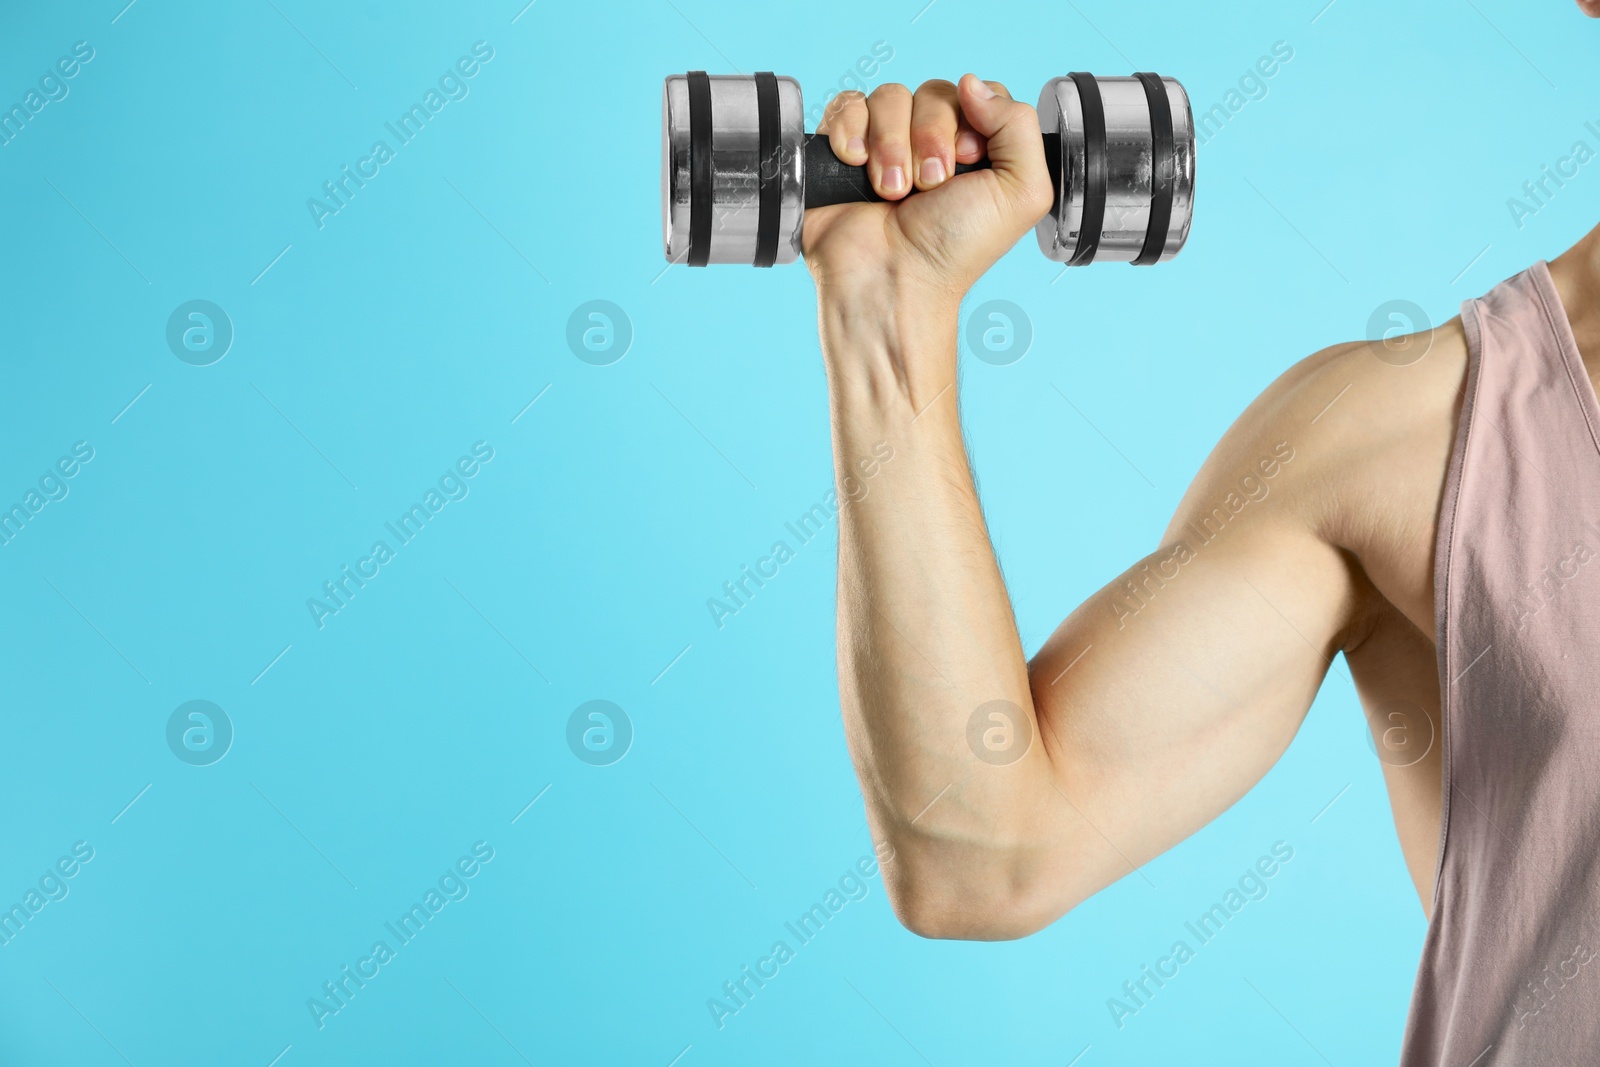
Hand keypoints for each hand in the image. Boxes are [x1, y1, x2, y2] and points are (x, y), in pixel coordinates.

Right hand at [802, 74, 1054, 299]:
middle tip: (929, 186)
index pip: (977, 94)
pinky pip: (847, 106)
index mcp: (976, 151)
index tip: (968, 161)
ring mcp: (885, 145)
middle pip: (933, 92)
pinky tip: (855, 164)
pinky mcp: (843, 149)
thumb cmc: (954, 250)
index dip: (972, 120)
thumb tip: (971, 83)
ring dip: (891, 145)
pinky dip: (851, 132)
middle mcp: (931, 144)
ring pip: (889, 97)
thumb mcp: (1021, 192)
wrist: (891, 280)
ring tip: (892, 192)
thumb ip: (1019, 126)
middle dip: (931, 137)